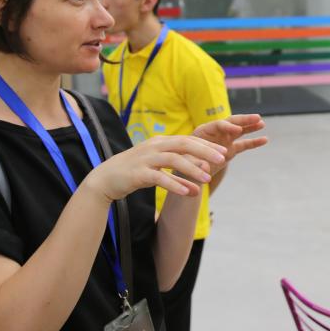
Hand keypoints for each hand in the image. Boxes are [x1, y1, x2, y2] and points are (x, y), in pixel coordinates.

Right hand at [86, 135, 226, 200]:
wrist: (105, 180)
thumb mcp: (157, 163)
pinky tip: (188, 192)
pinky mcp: (138, 174)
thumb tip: (202, 167)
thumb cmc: (135, 171)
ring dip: (192, 169)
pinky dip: (175, 184)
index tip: (224, 151)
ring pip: (173, 160)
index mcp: (160, 142)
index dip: (207, 144)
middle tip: (223, 158)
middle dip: (205, 151)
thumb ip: (177, 162)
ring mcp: (145, 159)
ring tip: (208, 179)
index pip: (188, 139)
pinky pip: (160, 178)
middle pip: (183, 144)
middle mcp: (153, 147)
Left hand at [192, 114, 267, 174]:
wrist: (187, 172)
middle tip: (256, 117)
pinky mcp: (231, 149)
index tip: (237, 130)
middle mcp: (215, 132)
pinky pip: (244, 144)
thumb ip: (196, 163)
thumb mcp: (187, 163)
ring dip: (251, 126)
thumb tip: (205, 167)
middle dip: (243, 120)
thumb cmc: (184, 165)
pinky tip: (265, 139)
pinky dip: (254, 142)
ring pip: (240, 131)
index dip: (228, 127)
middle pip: (231, 122)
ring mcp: (224, 140)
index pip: (218, 125)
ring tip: (262, 123)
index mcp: (203, 131)